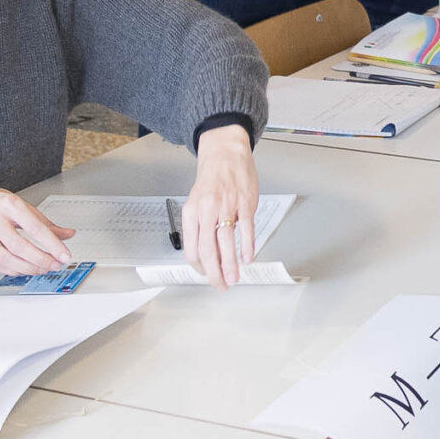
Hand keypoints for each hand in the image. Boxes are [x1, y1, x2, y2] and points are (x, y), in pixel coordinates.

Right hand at [0, 185, 76, 276]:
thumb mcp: (19, 204)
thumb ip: (43, 222)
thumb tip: (67, 234)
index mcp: (9, 205)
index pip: (35, 228)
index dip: (53, 244)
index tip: (65, 255)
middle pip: (21, 246)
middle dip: (42, 259)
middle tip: (56, 264)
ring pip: (8, 259)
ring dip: (29, 268)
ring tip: (43, 268)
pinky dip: (14, 271)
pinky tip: (25, 270)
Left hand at [183, 125, 260, 288]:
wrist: (225, 153)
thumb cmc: (212, 179)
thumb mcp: (197, 202)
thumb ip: (200, 226)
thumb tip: (207, 253)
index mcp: (191, 212)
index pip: (191, 248)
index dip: (199, 267)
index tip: (206, 276)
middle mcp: (207, 210)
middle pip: (208, 249)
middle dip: (214, 273)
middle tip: (220, 285)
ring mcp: (227, 206)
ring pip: (226, 242)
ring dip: (230, 265)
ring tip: (234, 279)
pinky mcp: (245, 202)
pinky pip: (246, 229)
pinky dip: (247, 246)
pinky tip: (247, 258)